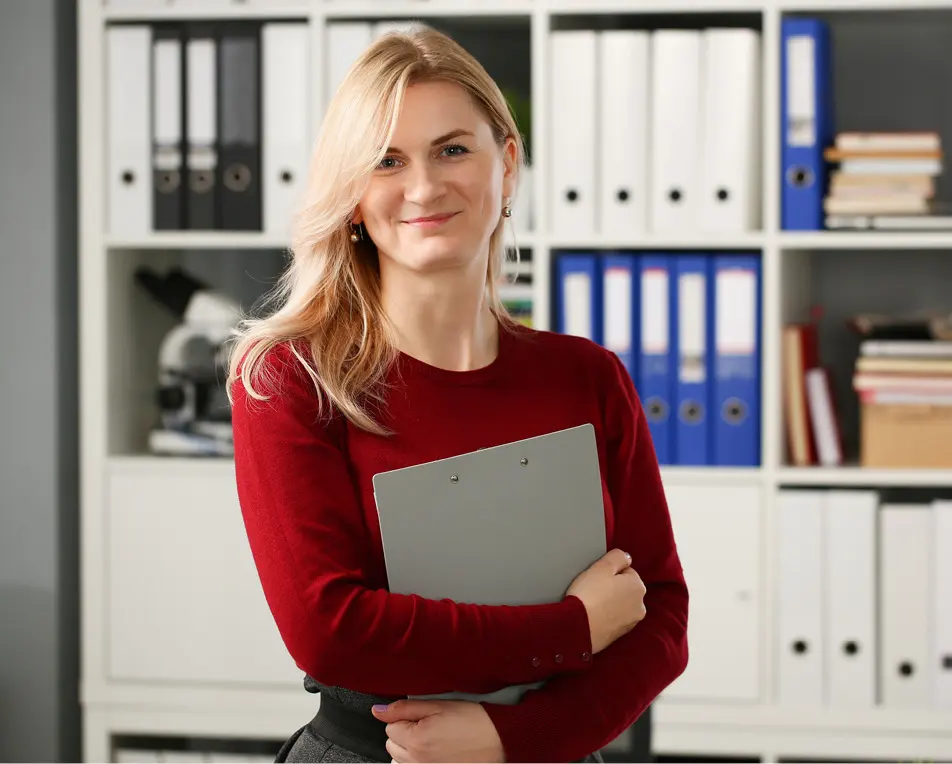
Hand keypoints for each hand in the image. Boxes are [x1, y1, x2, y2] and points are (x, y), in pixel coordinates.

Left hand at [372, 699, 504, 762]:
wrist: (499, 739)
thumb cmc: (473, 721)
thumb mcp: (438, 705)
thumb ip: (404, 708)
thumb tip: (378, 711)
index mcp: (416, 740)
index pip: (390, 726)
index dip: (406, 717)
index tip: (422, 715)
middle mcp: (417, 761)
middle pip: (392, 744)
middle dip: (405, 733)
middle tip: (428, 725)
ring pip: (399, 759)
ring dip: (409, 748)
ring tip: (433, 739)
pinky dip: (418, 760)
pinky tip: (434, 751)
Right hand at [566, 547, 646, 653]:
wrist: (578, 627)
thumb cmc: (589, 594)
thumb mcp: (602, 566)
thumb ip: (618, 557)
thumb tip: (626, 557)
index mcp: (638, 587)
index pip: (625, 571)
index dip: (609, 572)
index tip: (597, 577)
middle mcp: (640, 606)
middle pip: (624, 589)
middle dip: (612, 588)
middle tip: (593, 589)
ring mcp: (631, 623)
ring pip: (620, 605)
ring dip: (609, 603)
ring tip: (592, 603)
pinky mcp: (619, 635)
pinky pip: (613, 619)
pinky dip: (606, 616)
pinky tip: (593, 615)